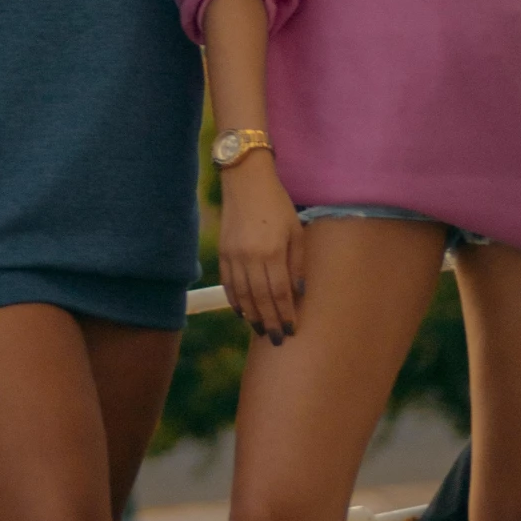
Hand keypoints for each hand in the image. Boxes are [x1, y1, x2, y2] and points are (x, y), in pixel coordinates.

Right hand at [218, 152, 305, 343]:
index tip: (291, 330)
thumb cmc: (276, 204)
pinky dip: (235, 301)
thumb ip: (297, 262)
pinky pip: (228, 284)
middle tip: (277, 339)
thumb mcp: (295, 230)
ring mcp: (233, 256)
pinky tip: (242, 312)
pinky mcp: (223, 252)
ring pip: (242, 295)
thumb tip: (298, 292)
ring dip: (252, 316)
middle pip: (260, 299)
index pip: (280, 293)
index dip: (286, 314)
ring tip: (261, 330)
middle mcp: (251, 257)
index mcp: (272, 251)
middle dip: (270, 322)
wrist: (245, 181)